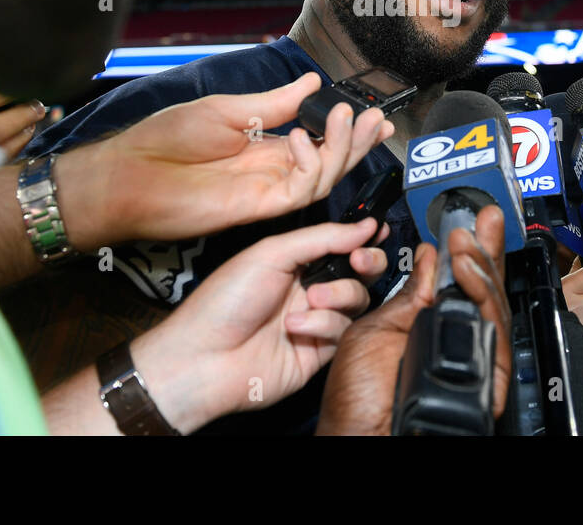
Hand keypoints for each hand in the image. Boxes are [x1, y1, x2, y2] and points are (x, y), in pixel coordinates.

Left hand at [58, 72, 393, 247]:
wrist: (131, 174)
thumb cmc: (165, 140)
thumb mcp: (227, 109)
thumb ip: (275, 103)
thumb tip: (312, 82)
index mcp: (264, 144)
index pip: (316, 137)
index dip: (344, 127)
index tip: (369, 111)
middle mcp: (272, 169)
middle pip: (329, 159)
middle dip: (356, 140)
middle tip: (379, 119)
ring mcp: (267, 190)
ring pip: (323, 176)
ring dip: (342, 149)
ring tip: (348, 119)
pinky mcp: (259, 207)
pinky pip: (300, 191)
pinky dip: (311, 166)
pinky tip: (305, 140)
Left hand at [132, 217, 385, 432]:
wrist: (205, 358)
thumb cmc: (224, 302)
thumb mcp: (271, 253)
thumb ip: (322, 237)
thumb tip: (365, 224)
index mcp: (295, 261)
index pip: (340, 244)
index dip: (361, 238)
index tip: (377, 231)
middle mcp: (308, 289)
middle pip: (359, 273)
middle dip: (366, 262)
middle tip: (360, 261)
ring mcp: (315, 321)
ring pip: (356, 301)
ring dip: (339, 295)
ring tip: (312, 299)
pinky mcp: (319, 352)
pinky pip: (343, 332)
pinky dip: (323, 325)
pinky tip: (294, 328)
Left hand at [315, 205, 511, 435]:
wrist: (358, 437)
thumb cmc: (355, 396)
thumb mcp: (373, 328)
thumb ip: (408, 294)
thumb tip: (431, 257)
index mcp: (424, 326)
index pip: (452, 281)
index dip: (461, 250)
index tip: (466, 221)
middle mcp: (452, 339)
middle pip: (479, 287)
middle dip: (485, 248)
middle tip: (486, 217)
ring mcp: (470, 355)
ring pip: (489, 303)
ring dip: (479, 264)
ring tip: (465, 238)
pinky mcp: (487, 374)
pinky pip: (492, 329)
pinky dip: (481, 295)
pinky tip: (466, 269)